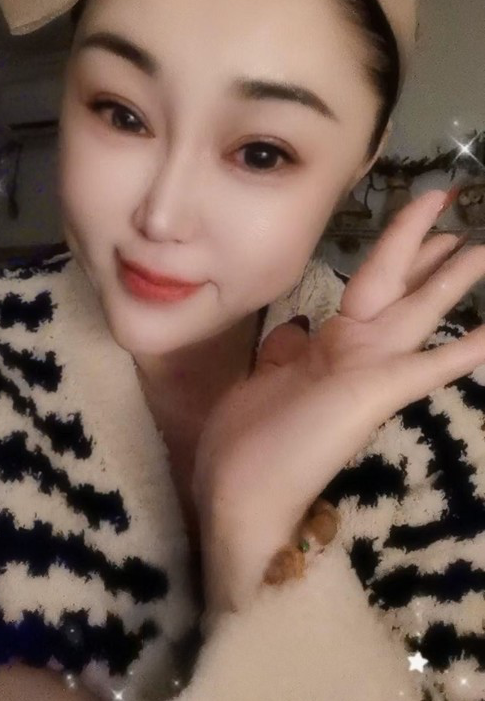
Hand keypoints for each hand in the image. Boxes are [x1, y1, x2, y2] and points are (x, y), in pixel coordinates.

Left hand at [192, 189, 484, 618]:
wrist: (240, 498)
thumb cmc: (248, 445)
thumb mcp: (262, 379)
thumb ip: (286, 351)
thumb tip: (296, 328)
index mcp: (333, 347)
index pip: (374, 283)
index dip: (398, 247)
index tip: (422, 218)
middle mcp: (357, 352)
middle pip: (400, 284)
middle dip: (427, 245)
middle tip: (456, 202)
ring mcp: (369, 371)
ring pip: (418, 310)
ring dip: (451, 279)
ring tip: (484, 248)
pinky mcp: (376, 392)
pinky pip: (428, 366)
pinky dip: (464, 351)